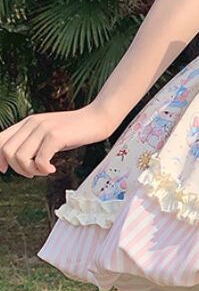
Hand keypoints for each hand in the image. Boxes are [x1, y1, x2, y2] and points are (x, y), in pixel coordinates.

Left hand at [0, 103, 116, 177]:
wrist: (98, 118)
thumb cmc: (75, 129)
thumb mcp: (49, 133)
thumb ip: (32, 142)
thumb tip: (14, 161)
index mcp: (28, 122)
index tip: (4, 170)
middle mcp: (33, 123)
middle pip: (7, 151)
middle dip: (18, 169)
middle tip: (34, 172)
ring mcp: (44, 128)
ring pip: (21, 158)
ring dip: (31, 170)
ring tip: (45, 170)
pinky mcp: (56, 136)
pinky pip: (40, 160)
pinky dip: (44, 169)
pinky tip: (53, 169)